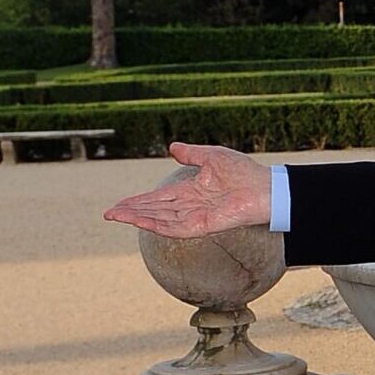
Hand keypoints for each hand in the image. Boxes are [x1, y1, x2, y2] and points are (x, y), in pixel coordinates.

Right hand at [104, 142, 272, 237]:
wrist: (266, 187)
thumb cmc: (245, 172)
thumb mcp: (213, 157)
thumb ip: (192, 154)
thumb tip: (172, 146)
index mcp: (191, 192)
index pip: (159, 199)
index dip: (139, 201)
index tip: (118, 204)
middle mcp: (190, 206)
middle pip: (155, 210)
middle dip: (132, 212)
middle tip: (108, 213)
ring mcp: (195, 217)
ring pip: (160, 219)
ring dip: (137, 218)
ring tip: (115, 215)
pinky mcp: (202, 226)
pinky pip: (174, 228)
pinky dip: (156, 225)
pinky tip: (139, 222)